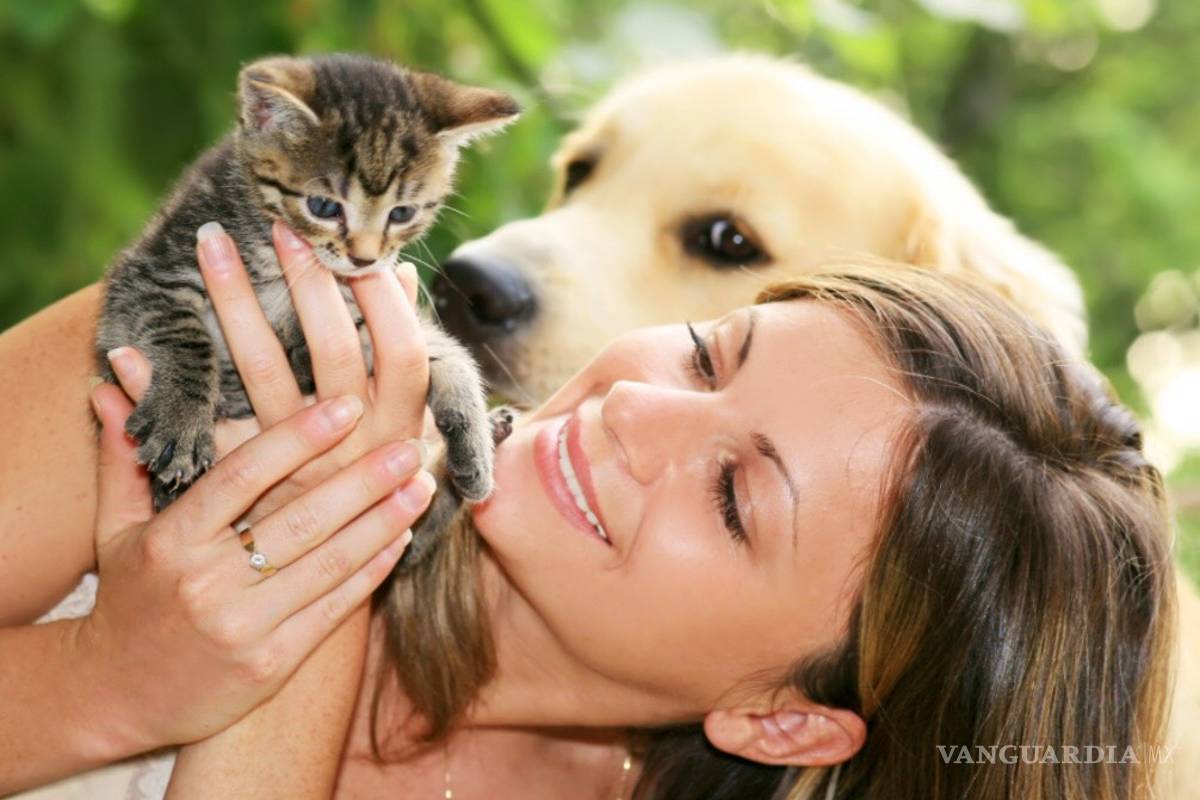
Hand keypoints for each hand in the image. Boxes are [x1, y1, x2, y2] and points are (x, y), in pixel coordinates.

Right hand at [84, 384, 430, 751]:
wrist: (114, 698)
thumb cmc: (128, 599)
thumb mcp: (115, 529)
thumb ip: (123, 459)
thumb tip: (108, 387)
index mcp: (173, 540)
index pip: (243, 475)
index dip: (298, 437)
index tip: (346, 406)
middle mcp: (206, 582)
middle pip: (300, 518)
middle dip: (363, 480)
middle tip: (409, 446)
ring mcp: (241, 626)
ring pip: (328, 563)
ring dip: (383, 522)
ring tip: (421, 486)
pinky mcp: (270, 665)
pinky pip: (333, 609)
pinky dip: (372, 572)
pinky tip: (401, 539)